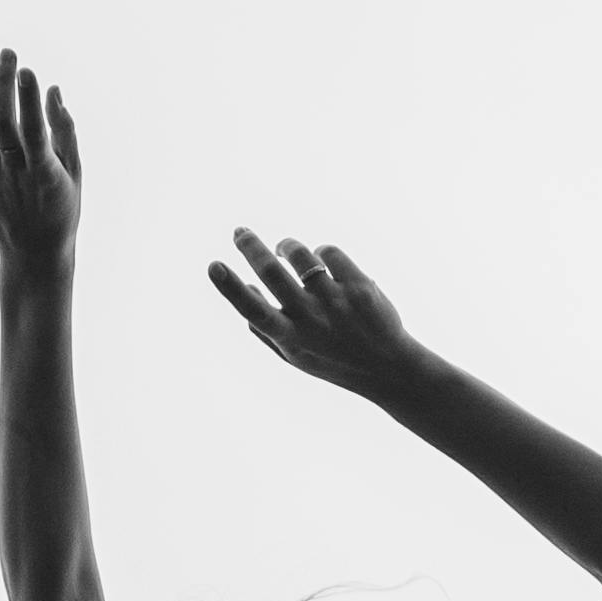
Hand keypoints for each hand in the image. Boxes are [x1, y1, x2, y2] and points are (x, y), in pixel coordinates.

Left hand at [0, 47, 82, 285]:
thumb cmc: (61, 206)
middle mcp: (13, 175)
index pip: (32, 129)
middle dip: (2, 82)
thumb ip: (65, 129)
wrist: (33, 252)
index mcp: (44, 174)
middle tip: (8, 53)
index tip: (28, 69)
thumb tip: (54, 89)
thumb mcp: (75, 171)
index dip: (28, 97)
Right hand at [210, 230, 418, 395]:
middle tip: (239, 231)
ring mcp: (337, 302)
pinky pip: (329, 252)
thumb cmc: (332, 359)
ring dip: (286, 246)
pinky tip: (321, 263)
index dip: (230, 288)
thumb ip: (266, 329)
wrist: (388, 368)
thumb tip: (245, 289)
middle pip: (273, 274)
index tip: (213, 264)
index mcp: (291, 339)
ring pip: (301, 255)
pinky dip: (320, 253)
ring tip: (282, 248)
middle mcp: (312, 320)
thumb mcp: (295, 355)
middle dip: (250, 247)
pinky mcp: (360, 286)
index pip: (253, 312)